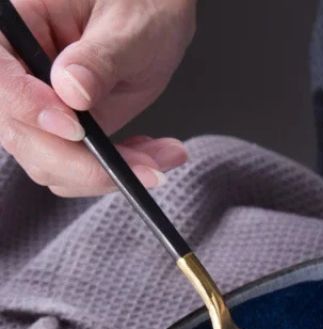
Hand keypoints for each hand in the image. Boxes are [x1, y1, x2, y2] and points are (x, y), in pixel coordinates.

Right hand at [0, 0, 195, 195]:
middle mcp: (21, 75)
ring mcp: (44, 110)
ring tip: (164, 156)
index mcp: (15, 29)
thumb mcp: (128, 26)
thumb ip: (99, 58)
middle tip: (145, 167)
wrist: (157, 17)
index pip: (0, 78)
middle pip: (23, 136)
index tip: (74, 127)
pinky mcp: (70, 135)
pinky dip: (121, 173)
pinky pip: (82, 170)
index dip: (29, 107)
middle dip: (83, 162)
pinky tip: (157, 156)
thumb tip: (71, 90)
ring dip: (109, 174)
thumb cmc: (140, 4)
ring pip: (53, 165)